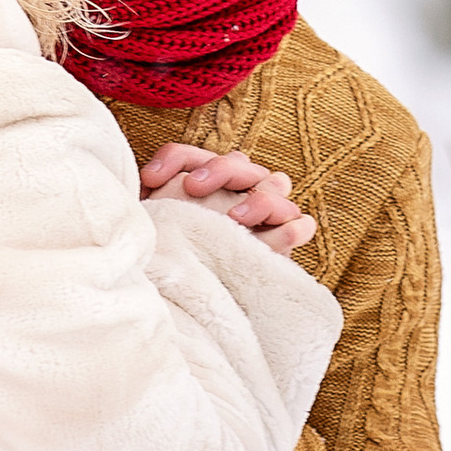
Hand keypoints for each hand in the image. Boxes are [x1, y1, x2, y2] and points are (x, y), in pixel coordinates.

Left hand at [138, 142, 316, 259]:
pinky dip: (290, 227)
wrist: (182, 294)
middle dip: (218, 170)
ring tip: (235, 218)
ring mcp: (264, 214)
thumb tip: (150, 178)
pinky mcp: (281, 243)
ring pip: (275, 184)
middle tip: (192, 188)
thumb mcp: (155, 223)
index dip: (177, 158)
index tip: (151, 178)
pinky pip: (299, 226)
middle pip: (239, 163)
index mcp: (205, 180)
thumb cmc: (168, 255)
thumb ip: (155, 197)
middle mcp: (238, 189)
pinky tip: (273, 236)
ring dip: (257, 196)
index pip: (193, 156)